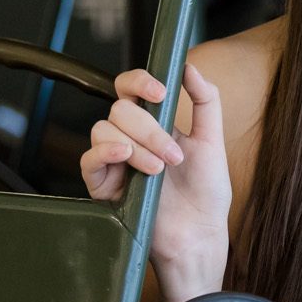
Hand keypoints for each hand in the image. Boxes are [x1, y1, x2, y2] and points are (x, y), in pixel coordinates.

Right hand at [79, 62, 230, 281]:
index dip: (139, 81)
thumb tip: (190, 67)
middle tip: (174, 155)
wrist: (199, 234)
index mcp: (153, 123)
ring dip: (136, 145)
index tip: (160, 92)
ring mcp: (115, 161)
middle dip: (149, 129)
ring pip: (104, 129)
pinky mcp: (103, 185)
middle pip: (120, 109)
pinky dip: (105, 152)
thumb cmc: (206, 192)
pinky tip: (125, 157)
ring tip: (159, 169)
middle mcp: (130, 138)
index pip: (131, 88)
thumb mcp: (212, 141)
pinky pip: (89, 158)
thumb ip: (206, 101)